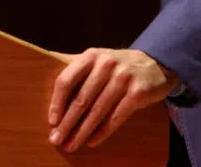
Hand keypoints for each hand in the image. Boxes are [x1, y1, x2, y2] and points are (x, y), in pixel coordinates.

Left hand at [48, 48, 177, 151]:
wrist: (156, 64)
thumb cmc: (118, 65)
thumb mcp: (98, 58)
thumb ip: (75, 64)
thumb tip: (44, 62)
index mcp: (92, 56)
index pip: (66, 80)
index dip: (57, 103)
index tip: (52, 121)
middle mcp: (107, 64)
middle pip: (81, 99)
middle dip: (67, 123)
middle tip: (57, 140)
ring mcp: (124, 78)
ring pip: (97, 111)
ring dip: (82, 132)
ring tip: (72, 145)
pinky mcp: (138, 92)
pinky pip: (116, 118)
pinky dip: (102, 132)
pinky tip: (92, 141)